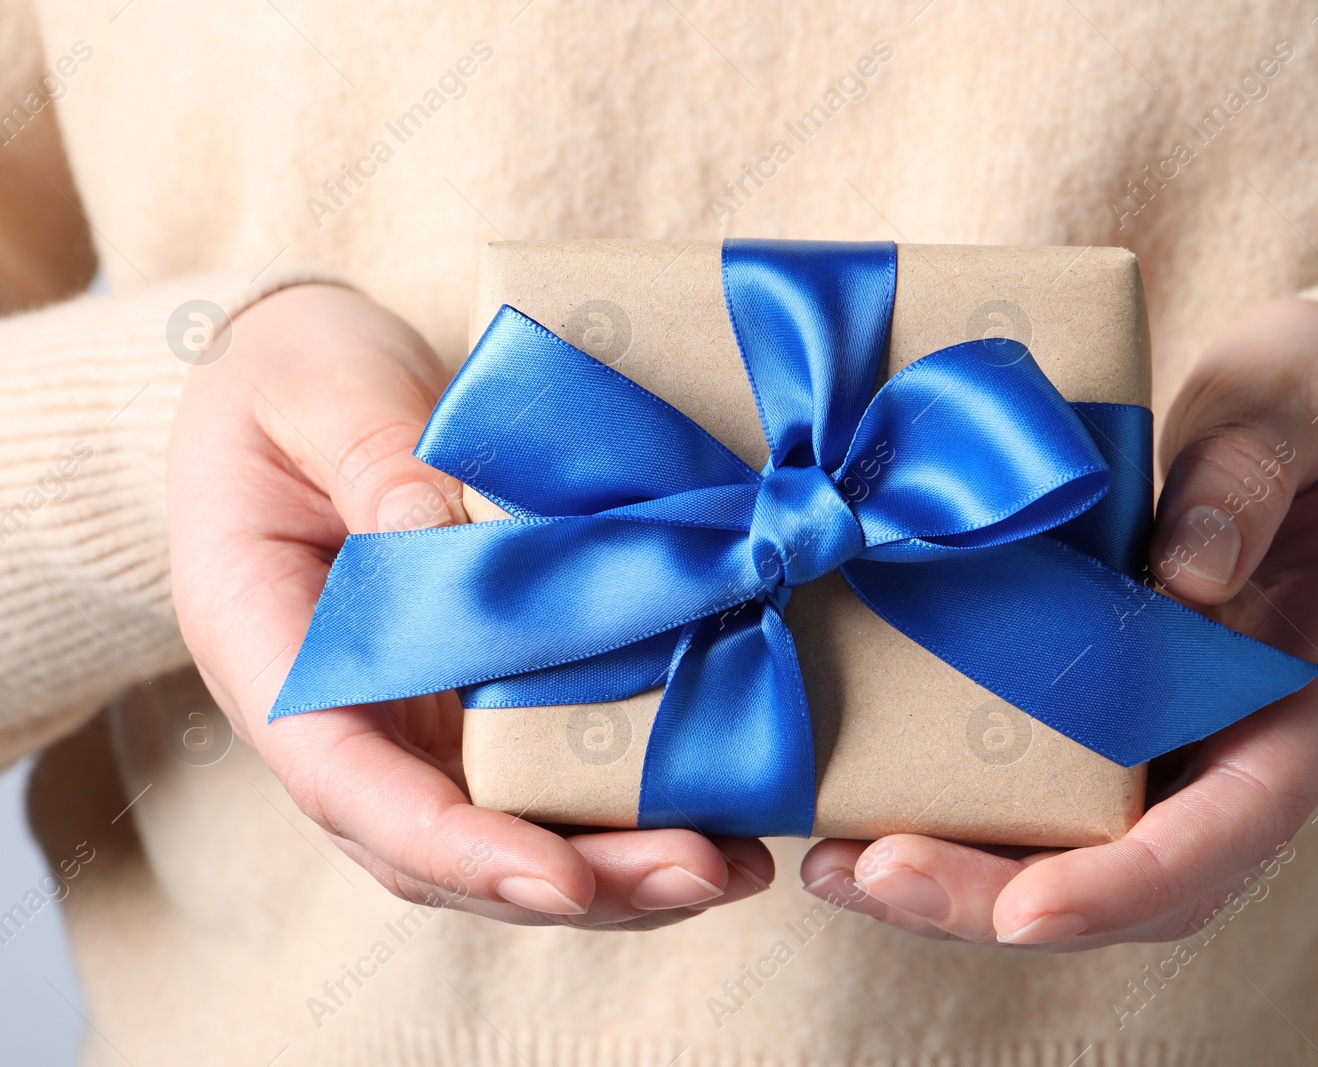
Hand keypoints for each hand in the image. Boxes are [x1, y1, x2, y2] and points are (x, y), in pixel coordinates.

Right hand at [169, 284, 771, 927]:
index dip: (453, 846)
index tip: (559, 880)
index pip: (348, 784)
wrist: (304, 378)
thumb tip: (450, 542)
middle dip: (574, 881)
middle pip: (442, 845)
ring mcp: (414, 715)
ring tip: (737, 866)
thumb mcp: (322, 387)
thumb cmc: (295, 376)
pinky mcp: (480, 699)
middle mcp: (343, 713)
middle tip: (700, 873)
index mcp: (270, 649)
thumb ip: (378, 461)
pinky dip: (630, 810)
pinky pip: (548, 777)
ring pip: (506, 833)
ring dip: (620, 871)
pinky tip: (727, 815)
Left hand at [799, 297, 1317, 946]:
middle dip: (1002, 902)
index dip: (1130, 883)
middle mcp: (1253, 748)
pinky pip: (1048, 797)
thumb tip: (1184, 575)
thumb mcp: (1304, 401)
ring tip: (833, 865)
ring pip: (1082, 859)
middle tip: (873, 879)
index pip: (1237, 825)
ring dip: (961, 881)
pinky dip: (959, 818)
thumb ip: (1252, 475)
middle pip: (1140, 883)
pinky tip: (858, 804)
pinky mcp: (1124, 718)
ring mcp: (1185, 742)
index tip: (1027, 914)